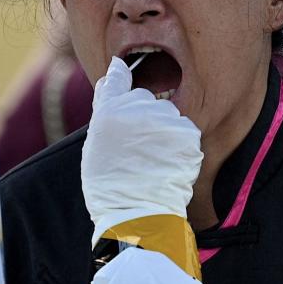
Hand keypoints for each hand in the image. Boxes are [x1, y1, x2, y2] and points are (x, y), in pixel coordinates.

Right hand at [81, 57, 202, 246]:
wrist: (138, 213)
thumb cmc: (110, 185)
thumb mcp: (94, 144)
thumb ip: (104, 109)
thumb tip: (112, 76)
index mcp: (109, 109)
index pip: (117, 77)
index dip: (121, 78)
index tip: (123, 70)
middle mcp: (138, 108)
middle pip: (144, 98)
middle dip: (143, 115)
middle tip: (136, 146)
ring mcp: (165, 119)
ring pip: (166, 113)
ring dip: (163, 129)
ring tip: (153, 158)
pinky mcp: (187, 133)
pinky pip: (183, 129)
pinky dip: (179, 143)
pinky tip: (168, 162)